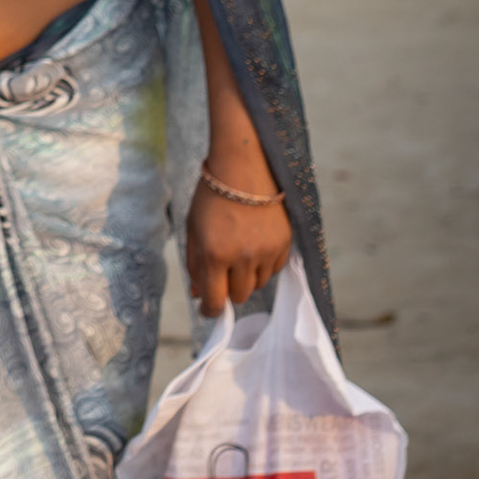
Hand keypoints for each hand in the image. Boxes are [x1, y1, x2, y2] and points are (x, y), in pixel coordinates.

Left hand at [186, 175, 292, 317]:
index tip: (208, 309)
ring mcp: (266, 252)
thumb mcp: (193, 229)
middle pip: (240, 296)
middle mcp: (243, 257)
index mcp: (215, 254)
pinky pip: (273, 270)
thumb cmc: (212, 197)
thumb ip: (195, 263)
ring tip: (238, 252)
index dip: (210, 310)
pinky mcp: (284, 244)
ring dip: (246, 277)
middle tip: (222, 274)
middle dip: (228, 290)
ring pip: (258, 285)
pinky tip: (253, 245)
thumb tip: (198, 293)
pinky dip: (263, 266)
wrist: (244, 168)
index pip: (215, 300)